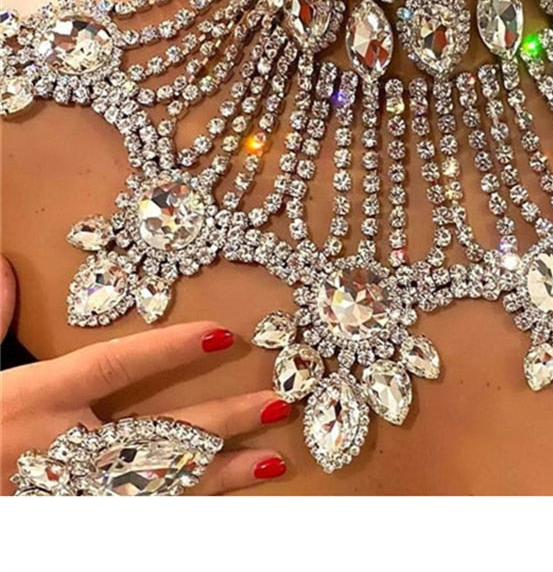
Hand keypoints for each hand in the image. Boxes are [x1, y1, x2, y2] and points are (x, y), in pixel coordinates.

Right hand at [0, 256, 289, 494]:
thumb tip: (7, 270)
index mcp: (33, 401)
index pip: (115, 365)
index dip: (172, 347)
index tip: (226, 332)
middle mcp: (62, 451)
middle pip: (159, 431)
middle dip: (224, 418)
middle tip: (279, 403)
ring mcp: (76, 497)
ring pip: (165, 485)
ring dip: (224, 474)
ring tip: (276, 457)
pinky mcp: (81, 527)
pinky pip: (146, 520)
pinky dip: (190, 512)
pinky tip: (228, 504)